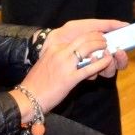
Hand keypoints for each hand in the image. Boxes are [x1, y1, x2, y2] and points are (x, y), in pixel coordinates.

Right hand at [16, 19, 130, 112]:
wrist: (27, 98)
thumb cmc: (36, 83)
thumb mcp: (46, 62)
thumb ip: (57, 56)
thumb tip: (71, 55)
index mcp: (54, 48)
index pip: (76, 37)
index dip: (89, 36)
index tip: (96, 36)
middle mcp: (60, 53)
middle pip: (84, 39)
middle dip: (97, 37)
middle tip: (104, 40)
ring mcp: (65, 65)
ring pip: (88, 49)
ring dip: (100, 46)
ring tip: (107, 47)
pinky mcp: (70, 78)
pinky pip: (89, 68)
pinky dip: (101, 63)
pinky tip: (107, 61)